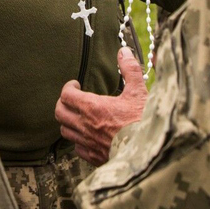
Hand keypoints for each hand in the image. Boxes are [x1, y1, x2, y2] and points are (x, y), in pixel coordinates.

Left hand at [55, 48, 147, 165]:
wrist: (150, 150)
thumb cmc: (143, 120)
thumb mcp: (138, 91)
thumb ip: (130, 70)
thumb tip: (124, 52)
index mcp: (93, 107)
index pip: (66, 95)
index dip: (68, 88)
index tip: (76, 85)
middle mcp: (85, 125)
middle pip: (60, 113)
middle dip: (63, 104)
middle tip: (73, 100)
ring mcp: (88, 142)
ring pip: (65, 131)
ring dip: (69, 122)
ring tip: (79, 116)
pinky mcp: (94, 157)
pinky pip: (78, 148)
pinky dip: (79, 140)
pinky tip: (88, 136)